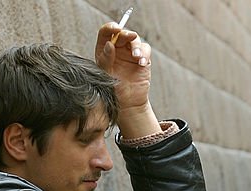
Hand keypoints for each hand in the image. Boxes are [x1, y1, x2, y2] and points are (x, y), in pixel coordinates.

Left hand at [94, 22, 160, 138]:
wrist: (128, 103)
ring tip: (136, 57)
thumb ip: (105, 59)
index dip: (111, 27)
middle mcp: (118, 49)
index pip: (106, 32)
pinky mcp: (142, 59)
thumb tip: (109, 44)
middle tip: (129, 37)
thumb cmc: (113, 90)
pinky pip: (146, 50)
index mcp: (105, 50)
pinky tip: (141, 63)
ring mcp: (130, 53)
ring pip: (135, 40)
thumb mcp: (105, 75)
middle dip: (126, 34)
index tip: (115, 29)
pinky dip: (145, 54)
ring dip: (137, 46)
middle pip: (122, 33)